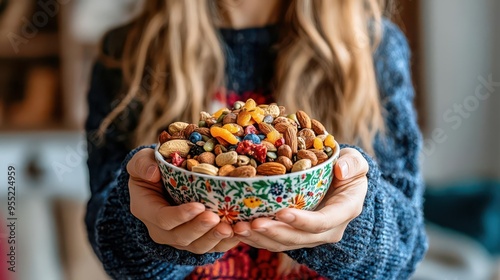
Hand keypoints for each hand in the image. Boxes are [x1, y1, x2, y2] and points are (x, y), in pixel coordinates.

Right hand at [127, 148, 238, 253]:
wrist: (160, 182)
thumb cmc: (152, 168)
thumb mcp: (141, 161)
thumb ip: (143, 164)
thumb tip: (153, 173)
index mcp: (147, 210)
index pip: (163, 218)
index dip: (180, 215)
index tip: (199, 206)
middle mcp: (161, 230)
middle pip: (181, 237)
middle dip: (200, 229)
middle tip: (216, 218)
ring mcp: (179, 238)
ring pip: (197, 246)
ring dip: (214, 239)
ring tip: (230, 228)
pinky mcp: (196, 240)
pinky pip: (211, 247)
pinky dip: (226, 242)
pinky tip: (239, 232)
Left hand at [233, 148, 367, 251]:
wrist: (340, 181)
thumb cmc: (346, 168)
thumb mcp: (356, 161)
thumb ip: (353, 163)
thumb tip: (341, 169)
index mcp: (343, 211)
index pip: (322, 222)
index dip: (302, 221)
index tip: (282, 212)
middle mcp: (327, 230)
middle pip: (297, 238)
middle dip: (273, 233)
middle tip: (251, 223)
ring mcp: (309, 235)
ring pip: (282, 244)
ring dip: (259, 238)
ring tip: (237, 227)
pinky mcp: (293, 235)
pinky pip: (273, 241)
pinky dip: (254, 237)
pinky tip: (235, 229)